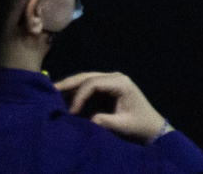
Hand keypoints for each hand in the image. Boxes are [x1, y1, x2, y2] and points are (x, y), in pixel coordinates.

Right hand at [54, 72, 168, 143]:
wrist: (151, 127)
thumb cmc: (139, 125)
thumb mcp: (123, 125)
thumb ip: (106, 121)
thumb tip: (89, 119)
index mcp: (121, 83)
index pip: (94, 83)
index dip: (80, 95)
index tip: (71, 112)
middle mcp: (115, 77)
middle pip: (88, 76)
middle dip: (69, 83)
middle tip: (51, 89)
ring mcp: (111, 82)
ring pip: (86, 79)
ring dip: (70, 86)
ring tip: (52, 91)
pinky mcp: (107, 89)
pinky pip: (88, 87)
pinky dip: (76, 91)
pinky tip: (63, 97)